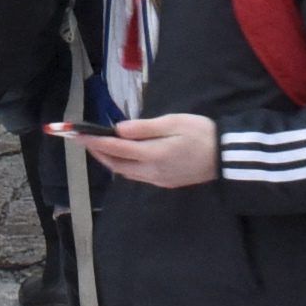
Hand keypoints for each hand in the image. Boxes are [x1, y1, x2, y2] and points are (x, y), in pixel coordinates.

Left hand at [67, 114, 220, 188]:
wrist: (226, 157)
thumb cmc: (201, 133)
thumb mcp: (173, 122)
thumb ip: (144, 127)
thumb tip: (118, 129)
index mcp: (153, 155)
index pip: (116, 148)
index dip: (95, 141)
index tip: (78, 135)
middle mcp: (151, 172)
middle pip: (117, 164)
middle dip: (98, 153)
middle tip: (84, 140)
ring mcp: (158, 180)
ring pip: (125, 173)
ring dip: (110, 161)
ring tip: (99, 147)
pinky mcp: (165, 183)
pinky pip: (137, 176)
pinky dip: (124, 166)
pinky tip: (123, 157)